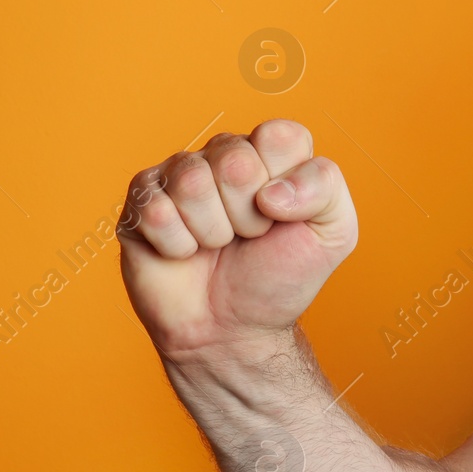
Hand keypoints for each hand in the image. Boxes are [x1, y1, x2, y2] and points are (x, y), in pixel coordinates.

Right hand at [118, 119, 358, 360]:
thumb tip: (270, 189)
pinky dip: (176, 246)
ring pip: (191, 184)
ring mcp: (176, 177)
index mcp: (267, 153)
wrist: (232, 333)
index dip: (285, 188)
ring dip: (211, 233)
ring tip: (214, 247)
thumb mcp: (332, 234)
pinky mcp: (139, 204)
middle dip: (247, 216)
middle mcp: (220, 155)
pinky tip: (183, 254)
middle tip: (246, 238)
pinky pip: (155, 211)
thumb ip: (325, 186)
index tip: (281, 218)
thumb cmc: (277, 281)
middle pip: (234, 161)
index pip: (279, 137)